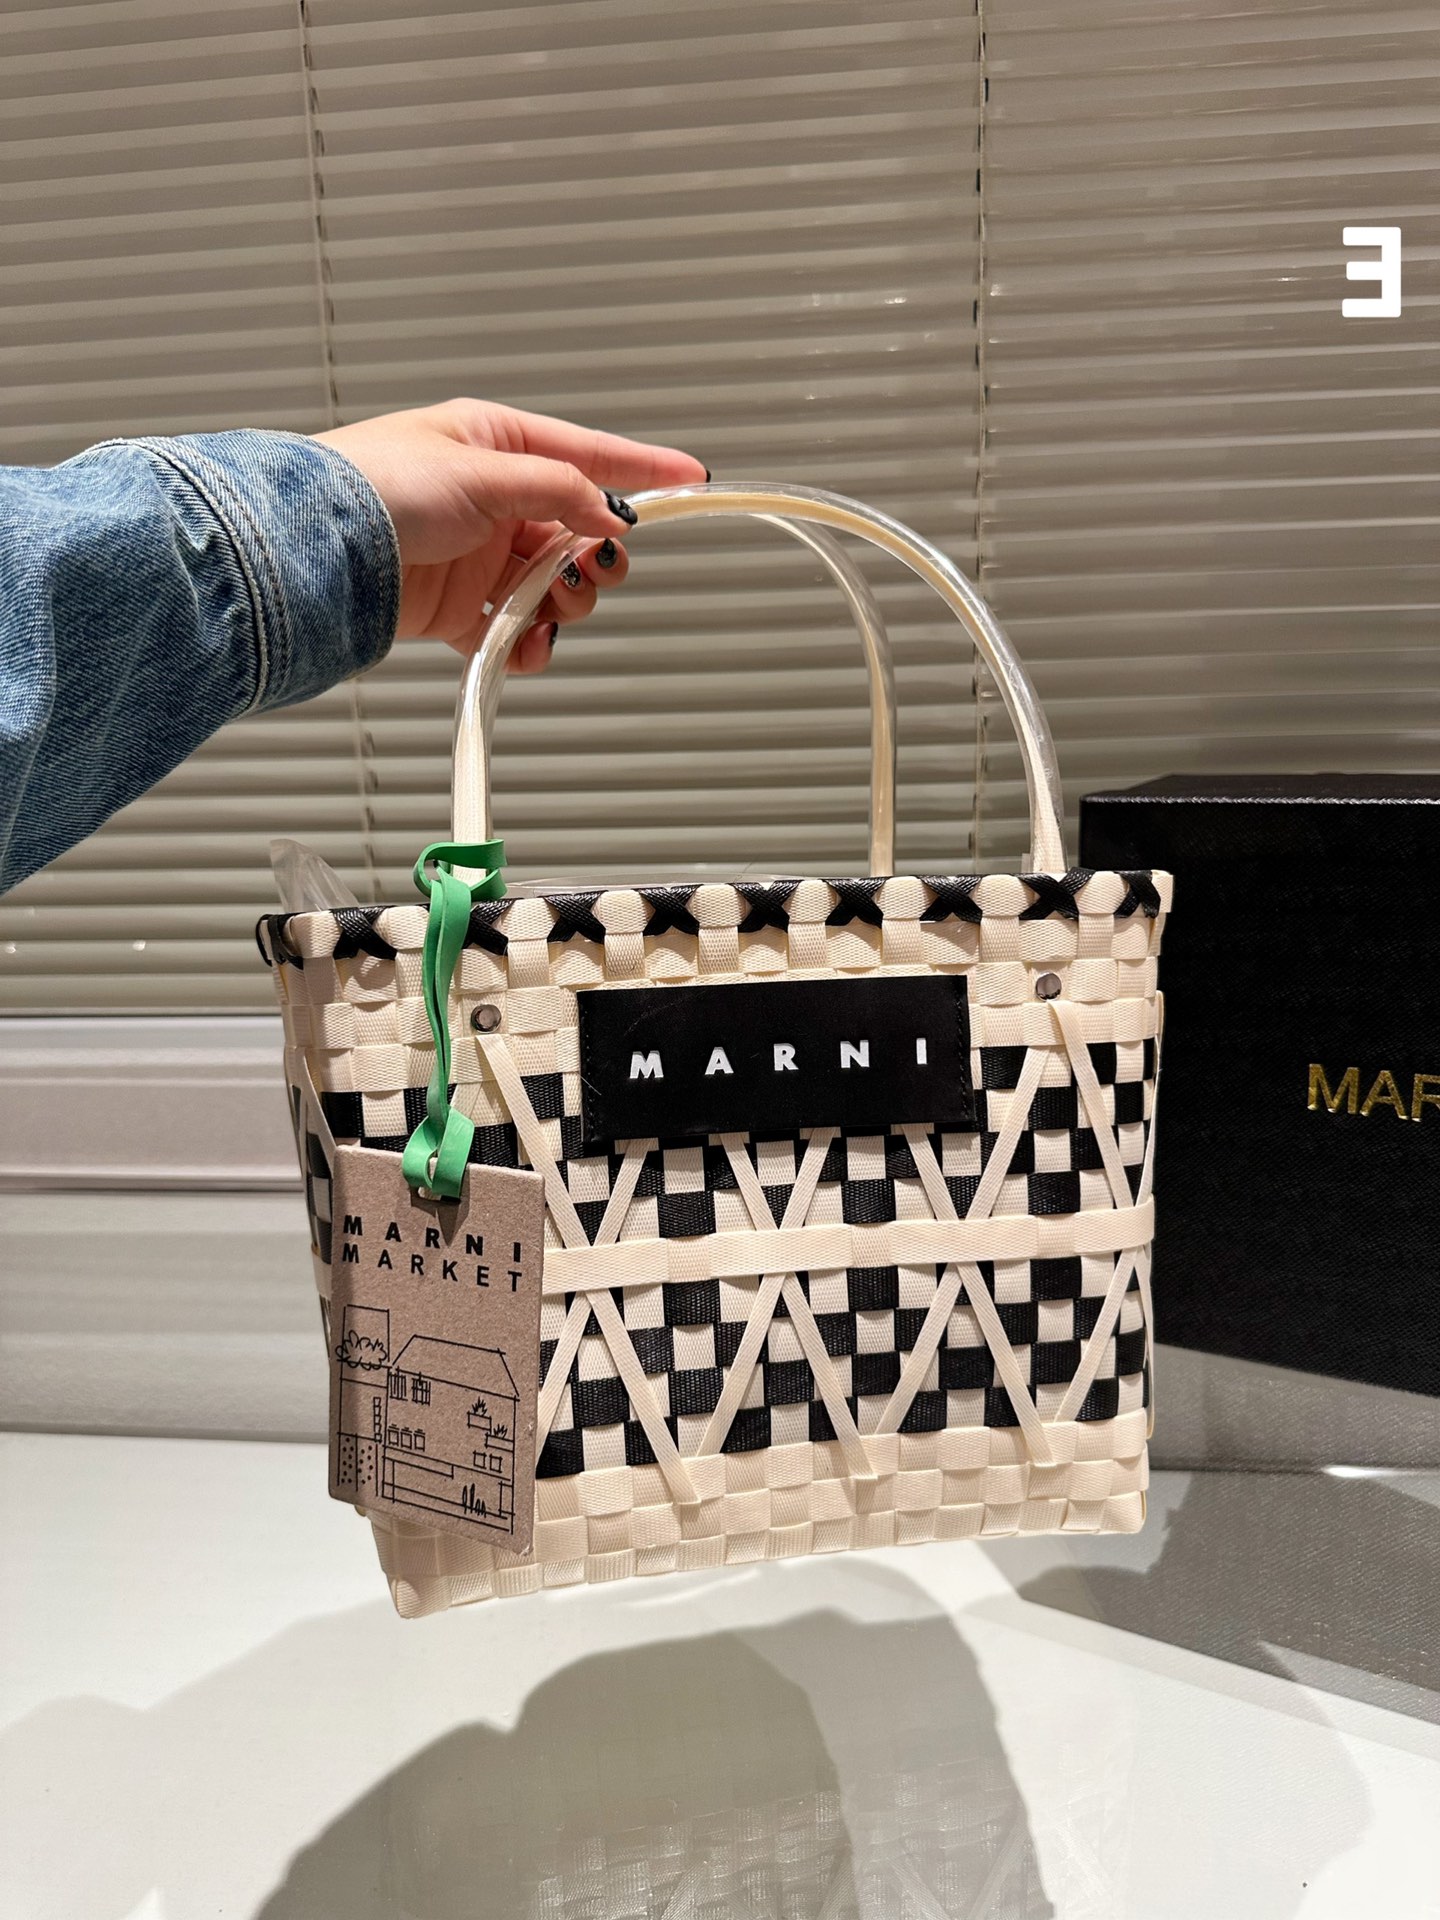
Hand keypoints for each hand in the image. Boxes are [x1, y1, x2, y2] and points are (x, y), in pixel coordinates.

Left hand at [316, 399, 706, 672]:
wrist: (312, 552)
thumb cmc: (374, 488)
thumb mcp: (483, 473)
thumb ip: (559, 490)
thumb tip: (611, 511)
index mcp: (493, 444)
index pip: (586, 453)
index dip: (642, 468)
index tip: (693, 480)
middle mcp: (489, 499)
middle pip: (577, 531)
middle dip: (595, 556)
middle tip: (595, 570)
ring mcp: (475, 556)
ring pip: (551, 584)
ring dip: (564, 601)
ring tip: (553, 606)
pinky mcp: (456, 609)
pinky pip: (513, 631)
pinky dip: (527, 643)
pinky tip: (525, 642)